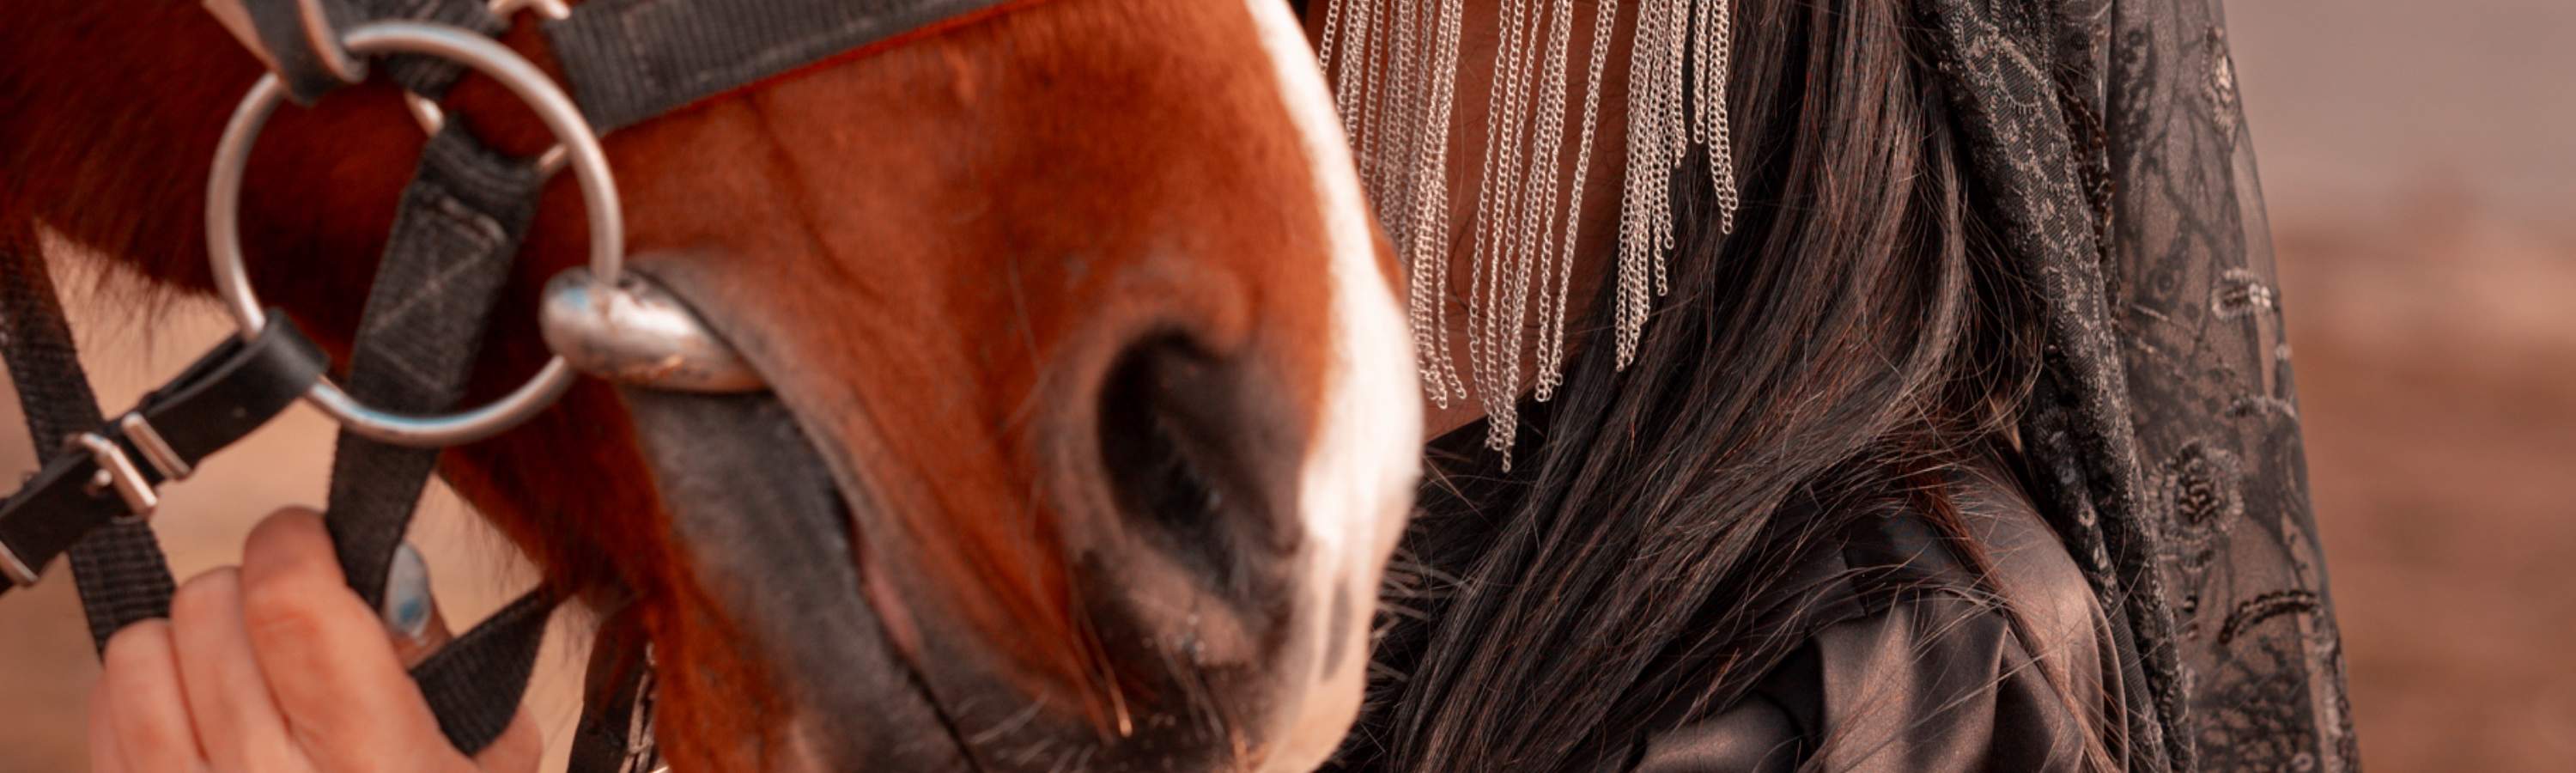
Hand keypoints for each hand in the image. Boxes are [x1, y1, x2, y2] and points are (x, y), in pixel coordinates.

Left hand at [89, 509, 540, 772]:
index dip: (293, 542)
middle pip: (210, 609)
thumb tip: (378, 580)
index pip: (289, 599)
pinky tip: (195, 707)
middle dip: (251, 588)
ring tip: (237, 663)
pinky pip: (106, 713)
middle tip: (290, 615)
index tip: (309, 542)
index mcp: (373, 759)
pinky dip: (143, 690)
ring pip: (139, 652)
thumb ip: (442, 663)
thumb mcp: (489, 758)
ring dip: (188, 638)